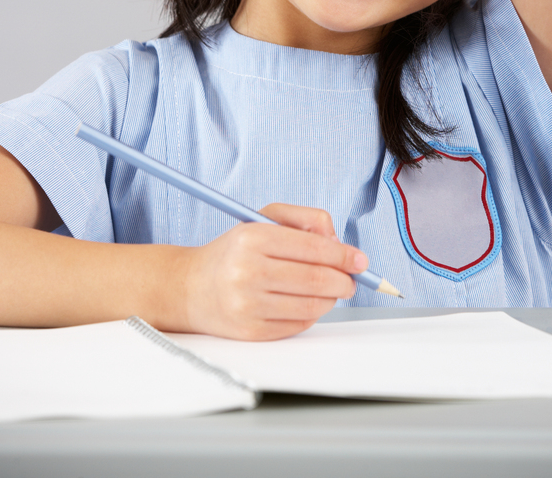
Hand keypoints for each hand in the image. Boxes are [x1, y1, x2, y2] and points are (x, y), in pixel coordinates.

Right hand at [175, 204, 366, 339]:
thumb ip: (305, 220)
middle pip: (316, 279)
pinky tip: (305, 301)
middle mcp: (248, 271)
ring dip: (331, 298)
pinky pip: (298, 324)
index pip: (312, 247)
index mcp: (252, 237)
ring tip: (330, 289)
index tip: (360, 260)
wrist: (192, 288)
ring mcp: (248, 305)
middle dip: (344, 280)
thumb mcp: (264, 219)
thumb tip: (339, 242)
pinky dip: (311, 313)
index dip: (343, 255)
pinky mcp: (251, 332)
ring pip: (312, 305)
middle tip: (351, 279)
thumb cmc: (235, 251)